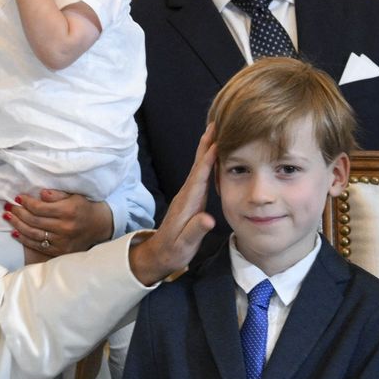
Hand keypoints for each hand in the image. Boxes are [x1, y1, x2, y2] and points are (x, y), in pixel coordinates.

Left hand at [5, 190, 113, 256]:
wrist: (97, 226)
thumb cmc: (82, 207)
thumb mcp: (73, 196)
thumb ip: (56, 194)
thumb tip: (39, 194)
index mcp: (68, 211)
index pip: (40, 208)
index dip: (26, 202)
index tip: (17, 197)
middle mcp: (65, 227)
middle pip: (34, 221)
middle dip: (18, 213)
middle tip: (7, 207)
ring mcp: (62, 241)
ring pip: (33, 234)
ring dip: (17, 225)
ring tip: (8, 217)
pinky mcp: (60, 251)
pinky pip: (38, 246)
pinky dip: (24, 240)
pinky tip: (15, 233)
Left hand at [128, 125, 215, 285]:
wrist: (159, 255)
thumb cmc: (174, 251)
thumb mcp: (185, 244)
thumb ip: (195, 230)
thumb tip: (208, 219)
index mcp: (187, 203)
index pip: (200, 177)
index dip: (209, 159)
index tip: (218, 141)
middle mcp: (186, 195)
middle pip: (198, 165)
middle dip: (206, 144)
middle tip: (216, 123)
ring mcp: (188, 195)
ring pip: (199, 167)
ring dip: (207, 148)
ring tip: (216, 131)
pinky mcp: (191, 198)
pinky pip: (201, 174)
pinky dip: (207, 160)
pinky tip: (213, 154)